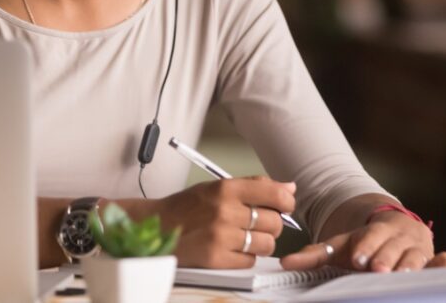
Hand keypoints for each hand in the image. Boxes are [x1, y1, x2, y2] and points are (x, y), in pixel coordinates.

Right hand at [156, 175, 296, 268]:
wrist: (156, 226)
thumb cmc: (186, 207)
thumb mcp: (216, 187)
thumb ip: (254, 186)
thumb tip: (289, 187)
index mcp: (225, 188)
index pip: (274, 193)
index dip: (286, 202)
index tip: (284, 205)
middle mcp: (225, 211)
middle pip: (274, 222)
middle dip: (271, 225)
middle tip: (257, 224)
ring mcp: (221, 236)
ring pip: (266, 244)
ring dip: (260, 243)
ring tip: (244, 238)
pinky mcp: (216, 258)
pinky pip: (250, 261)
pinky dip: (245, 257)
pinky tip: (232, 248)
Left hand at [281, 211, 445, 272]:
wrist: (395, 229)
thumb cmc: (365, 244)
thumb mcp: (341, 246)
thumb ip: (314, 255)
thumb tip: (285, 263)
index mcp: (374, 232)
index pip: (369, 238)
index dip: (366, 247)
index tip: (359, 258)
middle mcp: (397, 237)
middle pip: (392, 248)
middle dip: (386, 259)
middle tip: (378, 270)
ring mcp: (416, 248)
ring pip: (415, 256)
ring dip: (411, 264)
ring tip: (404, 275)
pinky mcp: (431, 259)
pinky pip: (438, 262)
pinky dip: (443, 264)